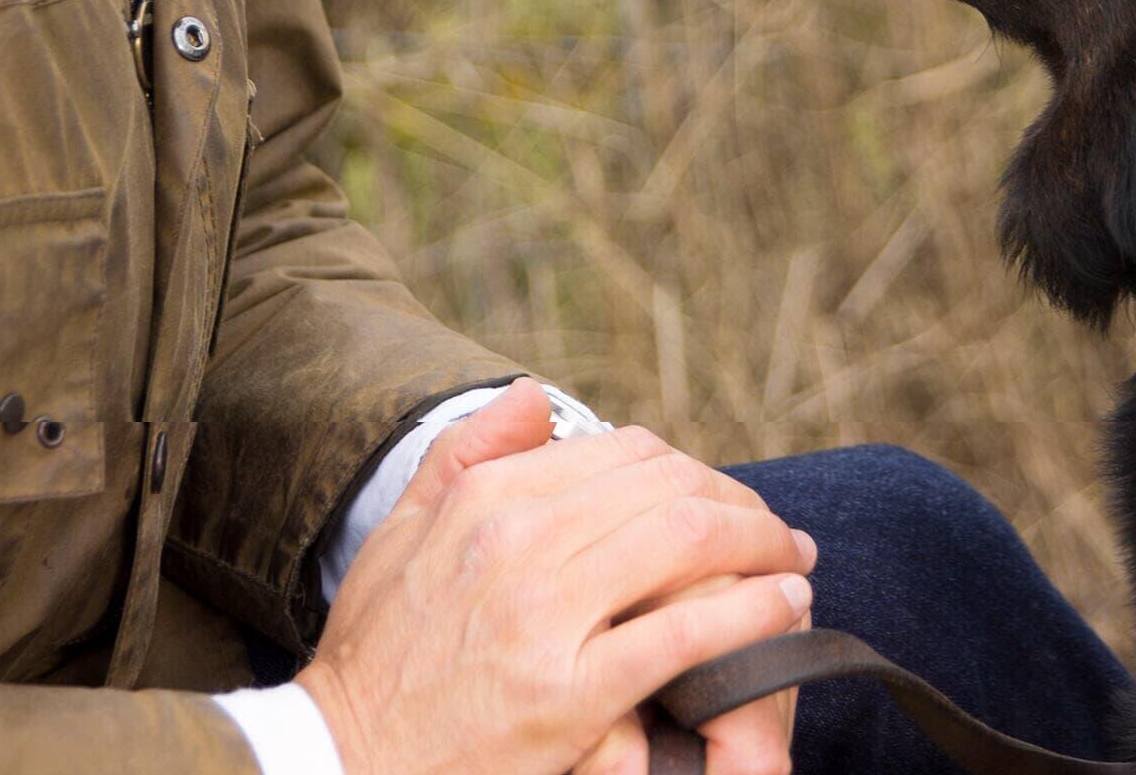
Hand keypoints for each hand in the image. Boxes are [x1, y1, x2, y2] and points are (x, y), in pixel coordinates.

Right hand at [296, 382, 815, 774]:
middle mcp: (519, 542)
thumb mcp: (400, 534)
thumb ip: (466, 455)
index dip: (690, 470)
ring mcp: (545, 615)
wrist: (340, 755)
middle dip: (740, 506)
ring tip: (794, 565)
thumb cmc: (374, 655)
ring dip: (761, 548)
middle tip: (778, 533)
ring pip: (687, 544)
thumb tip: (533, 395)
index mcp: (486, 499)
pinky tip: (783, 611)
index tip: (721, 498)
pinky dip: (751, 615)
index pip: (622, 453)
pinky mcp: (570, 692)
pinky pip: (685, 636)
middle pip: (667, 489)